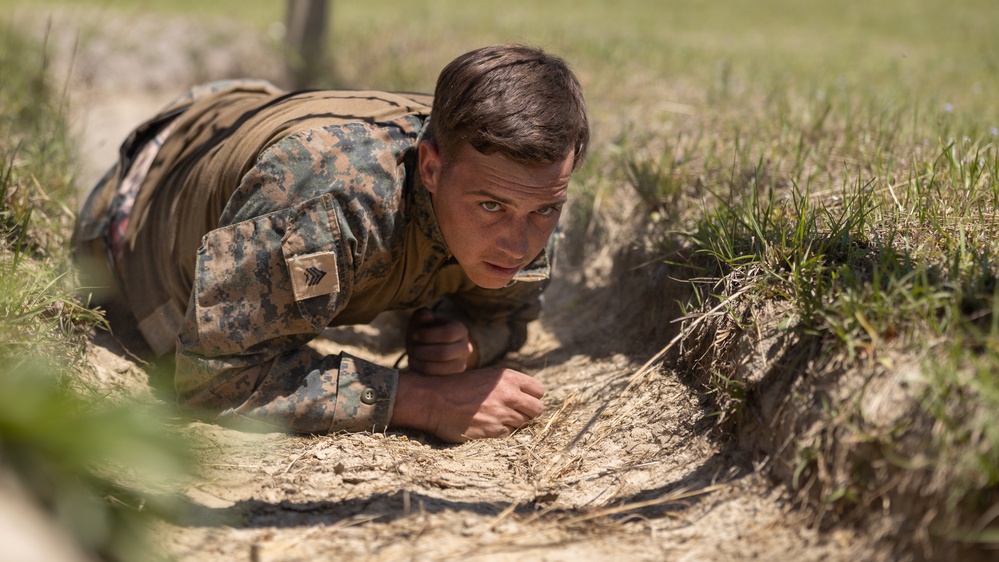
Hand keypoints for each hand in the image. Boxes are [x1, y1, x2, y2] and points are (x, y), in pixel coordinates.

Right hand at [390, 368, 544, 441]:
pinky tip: (486, 423)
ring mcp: (502, 413)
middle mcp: (509, 394)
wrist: (433, 399)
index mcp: (508, 377)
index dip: (533, 396)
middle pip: (537, 409)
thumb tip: (526, 395)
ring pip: (523, 422)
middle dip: (529, 412)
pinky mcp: (492, 430)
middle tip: (516, 412)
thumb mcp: (486, 376)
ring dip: (513, 421)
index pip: (539, 390)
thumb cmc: (457, 386)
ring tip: (495, 416)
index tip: (525, 400)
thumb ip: (508, 384)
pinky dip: (500, 430)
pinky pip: (508, 433)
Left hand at [405, 308, 477, 374]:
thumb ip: (422, 315)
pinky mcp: (453, 379)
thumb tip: (426, 315)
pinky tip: (415, 365)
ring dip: (421, 364)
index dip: (429, 335)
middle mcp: (465, 348)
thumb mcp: (421, 320)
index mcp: (460, 330)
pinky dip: (423, 373)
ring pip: (440, 369)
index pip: (448, 334)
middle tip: (411, 349)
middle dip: (423, 352)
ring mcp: (461, 365)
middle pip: (444, 353)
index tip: (414, 335)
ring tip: (411, 357)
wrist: (426, 348)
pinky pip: (437, 380)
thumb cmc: (423, 331)